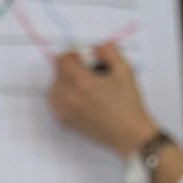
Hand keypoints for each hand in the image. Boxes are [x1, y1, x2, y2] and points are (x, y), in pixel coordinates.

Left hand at [47, 41, 160, 156]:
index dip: (74, 55)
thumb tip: (94, 48)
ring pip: (53, 88)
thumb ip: (108, 51)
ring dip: (64, 82)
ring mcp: (64, 111)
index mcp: (81, 81)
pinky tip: (79, 99)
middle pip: (57, 72)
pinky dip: (62, 97)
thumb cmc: (129, 103)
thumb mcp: (124, 70)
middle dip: (70, 68)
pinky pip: (55, 103)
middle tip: (88, 74)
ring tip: (82, 87)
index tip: (85, 60)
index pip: (63, 59)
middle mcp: (68, 96)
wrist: (129, 135)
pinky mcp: (65, 122)